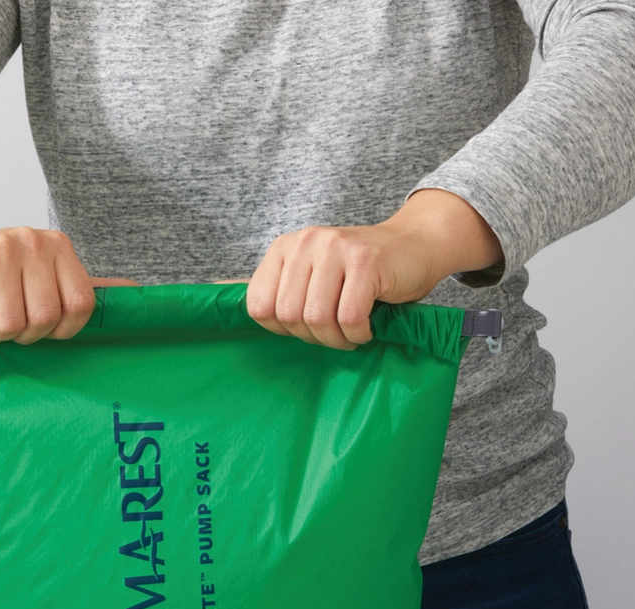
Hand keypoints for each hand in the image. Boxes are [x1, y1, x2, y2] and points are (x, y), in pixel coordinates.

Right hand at [0, 226, 134, 346]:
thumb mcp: (40, 275)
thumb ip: (82, 286)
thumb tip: (135, 294)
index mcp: (57, 245)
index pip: (80, 306)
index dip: (58, 329)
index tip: (37, 322)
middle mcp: (31, 241)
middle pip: (44, 319)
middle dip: (22, 333)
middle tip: (2, 318)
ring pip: (11, 326)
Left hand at [234, 189, 502, 349]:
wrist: (416, 246)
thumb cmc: (361, 274)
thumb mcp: (312, 277)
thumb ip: (277, 291)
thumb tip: (218, 296)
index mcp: (284, 249)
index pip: (258, 307)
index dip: (282, 329)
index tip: (306, 326)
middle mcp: (306, 243)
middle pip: (289, 317)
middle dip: (313, 337)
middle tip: (335, 332)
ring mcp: (336, 249)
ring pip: (317, 320)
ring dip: (337, 339)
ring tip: (351, 332)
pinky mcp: (366, 262)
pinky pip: (349, 319)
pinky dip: (358, 334)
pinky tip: (367, 327)